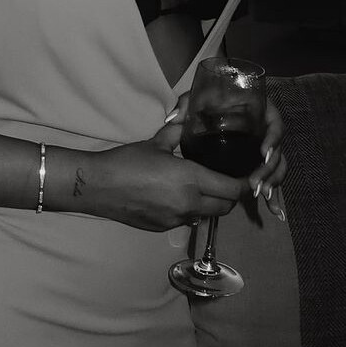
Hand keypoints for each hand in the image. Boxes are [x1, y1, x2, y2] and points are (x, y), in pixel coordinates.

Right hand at [78, 114, 244, 232]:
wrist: (98, 186)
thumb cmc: (127, 161)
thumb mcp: (157, 142)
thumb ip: (179, 133)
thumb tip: (190, 118)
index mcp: (191, 179)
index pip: (232, 189)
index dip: (244, 184)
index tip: (247, 176)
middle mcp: (189, 203)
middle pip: (226, 207)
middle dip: (231, 196)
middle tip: (227, 181)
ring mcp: (177, 219)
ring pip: (207, 215)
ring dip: (211, 205)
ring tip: (203, 188)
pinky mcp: (164, 228)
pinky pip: (188, 220)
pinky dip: (191, 211)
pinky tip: (178, 197)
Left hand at [164, 91, 288, 221]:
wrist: (215, 107)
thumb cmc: (210, 100)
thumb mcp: (200, 97)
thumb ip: (187, 103)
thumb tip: (173, 118)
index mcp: (260, 112)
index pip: (275, 125)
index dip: (273, 139)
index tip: (263, 151)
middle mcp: (265, 132)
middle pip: (277, 152)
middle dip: (269, 170)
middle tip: (255, 183)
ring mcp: (264, 149)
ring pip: (277, 168)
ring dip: (272, 182)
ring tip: (260, 194)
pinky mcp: (259, 164)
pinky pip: (270, 179)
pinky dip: (274, 196)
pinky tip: (274, 210)